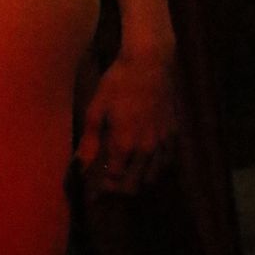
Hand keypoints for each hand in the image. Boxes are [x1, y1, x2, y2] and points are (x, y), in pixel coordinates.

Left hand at [75, 52, 177, 194]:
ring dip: (138, 182)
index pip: (113, 180)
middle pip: (134, 185)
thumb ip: (90, 141)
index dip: (102, 189)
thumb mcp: (96, 109)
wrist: (150, 63)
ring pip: (153, 177)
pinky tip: (147, 163)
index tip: (93, 190)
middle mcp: (146, 150)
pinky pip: (167, 162)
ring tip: (125, 176)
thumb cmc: (118, 83)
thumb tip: (81, 165)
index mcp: (124, 144)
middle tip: (107, 185)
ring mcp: (162, 143)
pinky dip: (155, 169)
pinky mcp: (173, 134)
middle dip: (118, 190)